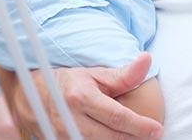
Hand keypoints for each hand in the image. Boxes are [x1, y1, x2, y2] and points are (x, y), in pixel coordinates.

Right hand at [10, 55, 163, 139]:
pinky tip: (115, 138)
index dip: (140, 126)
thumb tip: (147, 60)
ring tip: (134, 136)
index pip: (117, 117)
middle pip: (110, 137)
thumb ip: (124, 74)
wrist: (34, 93)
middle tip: (150, 135)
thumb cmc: (71, 82)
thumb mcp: (97, 74)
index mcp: (81, 98)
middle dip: (134, 138)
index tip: (157, 129)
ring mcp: (60, 135)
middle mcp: (69, 119)